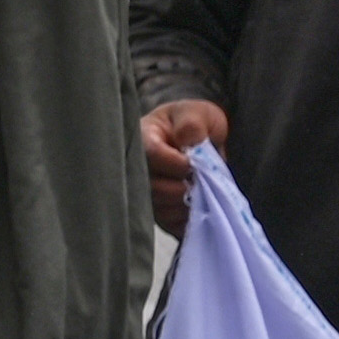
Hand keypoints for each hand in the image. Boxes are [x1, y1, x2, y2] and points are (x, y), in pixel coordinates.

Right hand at [137, 100, 228, 235]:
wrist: (199, 142)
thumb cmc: (195, 123)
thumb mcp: (197, 113)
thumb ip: (192, 125)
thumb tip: (190, 146)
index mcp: (144, 138)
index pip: (152, 155)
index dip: (176, 163)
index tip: (194, 165)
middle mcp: (138, 168)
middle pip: (153, 187)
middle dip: (181, 188)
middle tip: (200, 182)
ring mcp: (145, 193)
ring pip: (160, 209)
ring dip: (185, 205)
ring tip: (201, 193)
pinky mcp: (157, 213)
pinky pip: (170, 225)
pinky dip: (187, 220)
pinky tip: (198, 208)